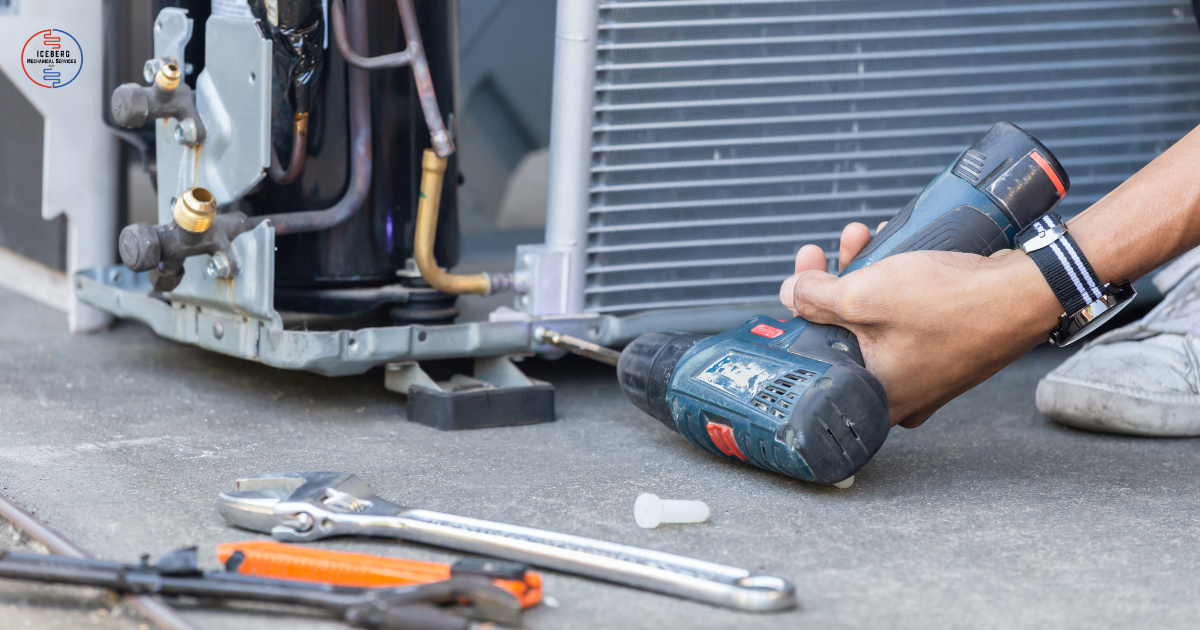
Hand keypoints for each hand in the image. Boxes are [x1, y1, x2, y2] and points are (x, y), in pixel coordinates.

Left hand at [781, 223, 1061, 427]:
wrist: (1029, 293)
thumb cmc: (955, 306)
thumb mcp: (865, 297)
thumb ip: (817, 298)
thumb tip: (792, 293)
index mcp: (877, 396)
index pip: (817, 356)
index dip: (802, 311)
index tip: (801, 279)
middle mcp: (901, 392)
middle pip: (844, 333)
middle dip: (832, 282)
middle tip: (823, 253)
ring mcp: (926, 370)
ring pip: (875, 318)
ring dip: (861, 273)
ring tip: (860, 237)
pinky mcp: (946, 345)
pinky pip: (905, 315)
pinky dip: (893, 283)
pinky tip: (890, 249)